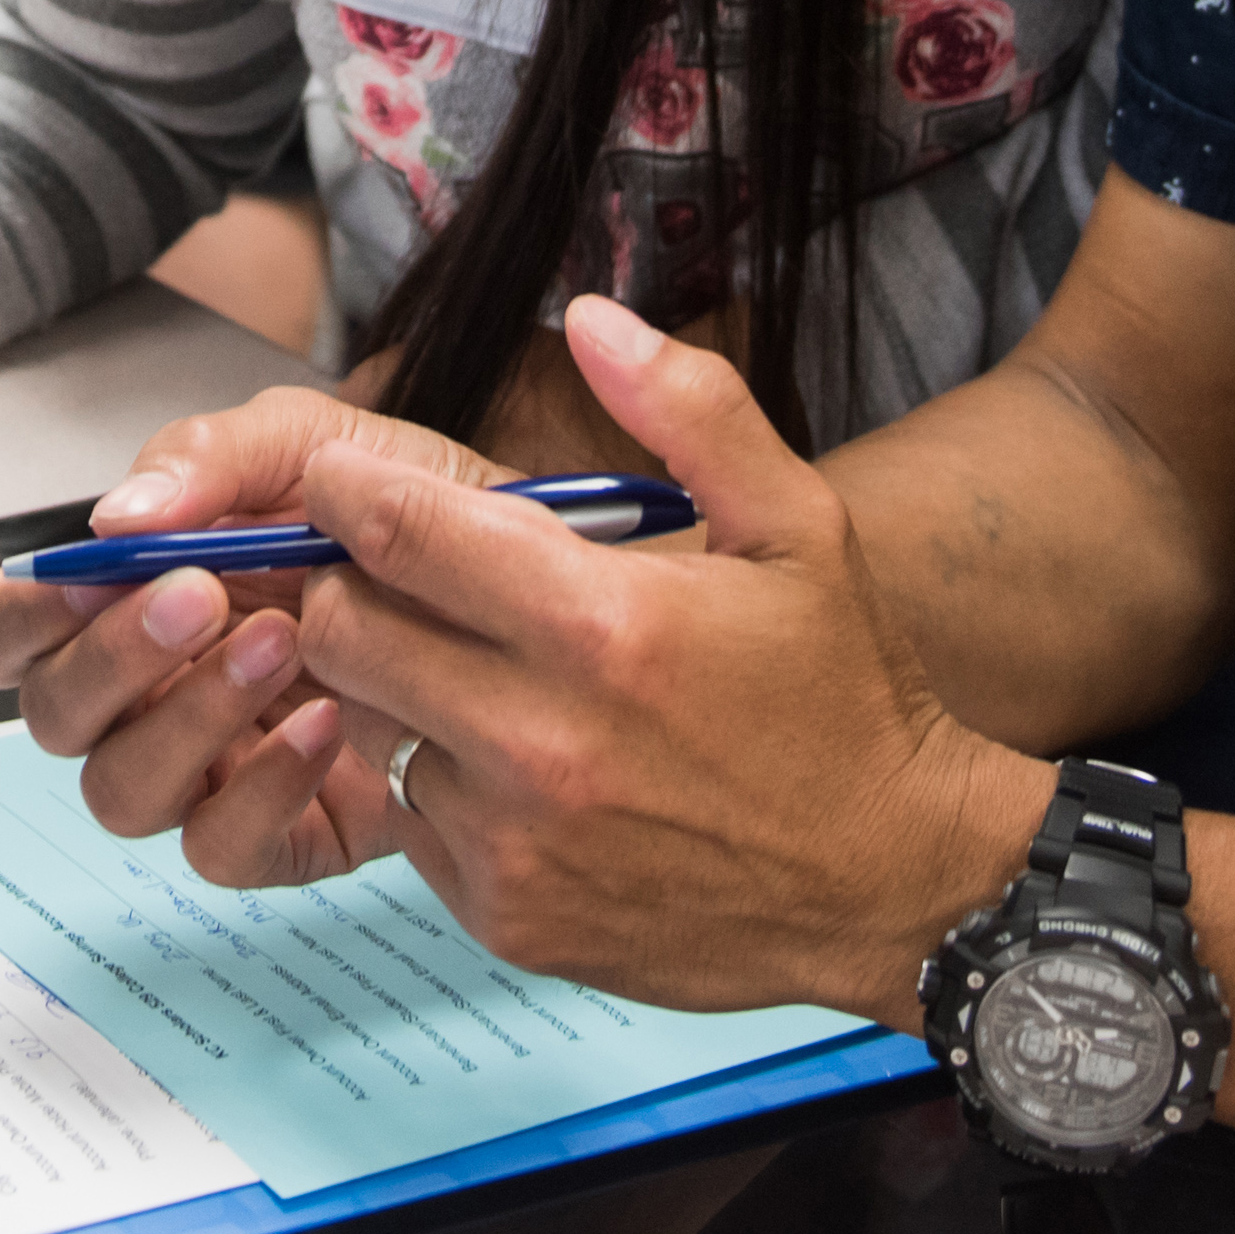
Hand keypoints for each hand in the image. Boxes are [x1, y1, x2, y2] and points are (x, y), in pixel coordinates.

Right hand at [0, 387, 509, 877]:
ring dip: (189, 717)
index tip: (78, 581)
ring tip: (283, 641)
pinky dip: (263, 788)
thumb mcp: (307, 443)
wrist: (521, 571)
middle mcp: (146, 697)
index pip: (3, 635)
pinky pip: (222, 847)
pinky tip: (326, 721)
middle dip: (111, 661)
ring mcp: (208, 772)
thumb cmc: (394, 506)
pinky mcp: (282, 834)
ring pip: (125, 792)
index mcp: (125, 602)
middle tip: (200, 594)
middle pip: (53, 719)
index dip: (14, 620)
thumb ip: (207, 459)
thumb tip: (115, 517)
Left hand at [273, 299, 1051, 1023]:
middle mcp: (541, 739)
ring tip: (487, 677)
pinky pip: (414, 819)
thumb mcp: (798, 527)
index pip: (397, 532)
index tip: (340, 478)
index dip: (345, 492)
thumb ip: (690, 409)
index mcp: (604, 624)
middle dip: (356, 589)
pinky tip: (526, 769)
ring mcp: (515, 840)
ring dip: (402, 692)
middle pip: (343, 632)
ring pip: (371, 728)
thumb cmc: (845, 691)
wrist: (894, 881)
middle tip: (415, 579)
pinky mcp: (506, 916)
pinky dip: (444, 784)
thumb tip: (589, 317)